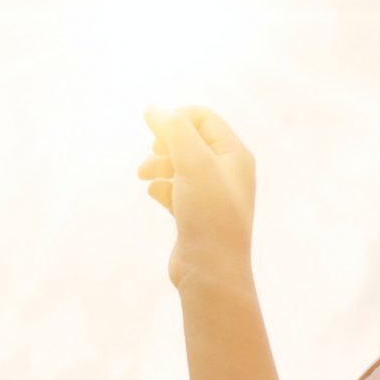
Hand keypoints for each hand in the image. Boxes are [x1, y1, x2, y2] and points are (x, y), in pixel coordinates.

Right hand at [138, 105, 256, 292]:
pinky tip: (154, 194)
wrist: (212, 271)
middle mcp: (228, 172)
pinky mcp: (197, 215)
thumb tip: (153, 108)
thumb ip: (174, 130)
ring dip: (158, 165)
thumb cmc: (209, 215)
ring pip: (179, 165)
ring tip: (144, 177)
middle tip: (149, 159)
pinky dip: (162, 187)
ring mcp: (213, 195)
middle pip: (189, 140)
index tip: (151, 131)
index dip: (175, 118)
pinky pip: (175, 190)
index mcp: (235, 155)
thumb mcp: (193, 162)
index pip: (203, 117)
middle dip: (164, 144)